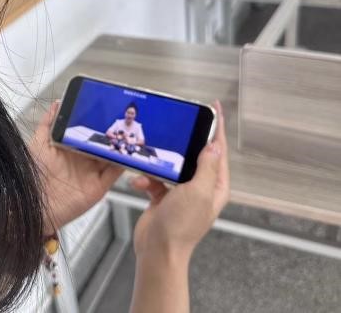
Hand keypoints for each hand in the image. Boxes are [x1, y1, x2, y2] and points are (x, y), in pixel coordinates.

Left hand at [30, 102, 123, 234]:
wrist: (32, 206)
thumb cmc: (30, 177)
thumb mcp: (37, 144)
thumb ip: (47, 124)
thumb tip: (57, 104)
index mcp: (68, 148)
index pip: (87, 133)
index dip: (96, 123)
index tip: (106, 111)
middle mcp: (81, 160)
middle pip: (102, 143)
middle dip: (112, 133)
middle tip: (123, 120)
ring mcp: (91, 173)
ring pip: (111, 156)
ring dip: (120, 146)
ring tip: (127, 134)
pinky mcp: (98, 187)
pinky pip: (114, 173)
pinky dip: (123, 164)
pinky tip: (126, 153)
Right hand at [130, 101, 229, 260]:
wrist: (157, 250)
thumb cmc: (181, 225)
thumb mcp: (198, 191)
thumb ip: (206, 166)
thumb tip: (214, 145)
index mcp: (215, 186)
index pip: (218, 151)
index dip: (217, 128)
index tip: (214, 107)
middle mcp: (200, 188)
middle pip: (194, 155)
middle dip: (182, 143)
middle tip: (175, 126)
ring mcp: (181, 193)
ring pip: (171, 166)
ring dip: (157, 165)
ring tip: (148, 162)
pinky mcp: (163, 198)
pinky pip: (155, 180)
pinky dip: (146, 180)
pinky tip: (139, 184)